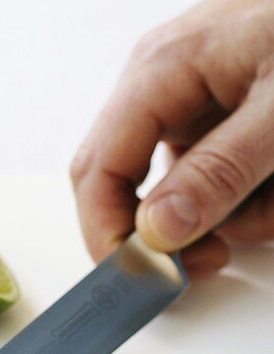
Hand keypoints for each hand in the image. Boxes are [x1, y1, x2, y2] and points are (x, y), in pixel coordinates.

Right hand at [71, 0, 273, 274]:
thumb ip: (221, 169)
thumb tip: (154, 231)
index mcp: (158, 71)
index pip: (97, 170)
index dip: (107, 234)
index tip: (146, 282)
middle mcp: (162, 84)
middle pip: (130, 183)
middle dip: (176, 228)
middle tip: (220, 258)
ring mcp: (196, 97)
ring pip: (187, 187)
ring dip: (241, 208)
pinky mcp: (229, 109)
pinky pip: (223, 170)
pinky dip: (260, 190)